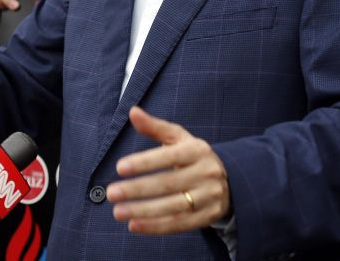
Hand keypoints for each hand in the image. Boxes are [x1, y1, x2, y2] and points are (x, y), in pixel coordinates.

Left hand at [106, 106, 230, 233]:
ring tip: (118, 212)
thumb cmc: (192, 156)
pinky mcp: (208, 216)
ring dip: (143, 211)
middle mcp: (206, 173)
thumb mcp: (179, 138)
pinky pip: (180, 224)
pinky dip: (156, 227)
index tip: (119, 167)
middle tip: (111, 193)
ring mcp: (209, 196)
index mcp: (197, 150)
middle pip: (168, 183)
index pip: (169, 156)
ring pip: (173, 207)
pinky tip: (134, 225)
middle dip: (137, 189)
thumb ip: (155, 127)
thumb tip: (132, 112)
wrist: (228, 180)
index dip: (144, 162)